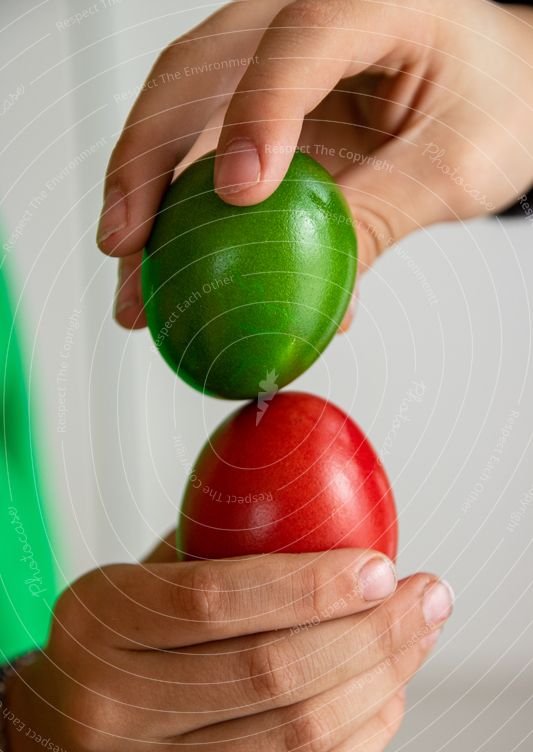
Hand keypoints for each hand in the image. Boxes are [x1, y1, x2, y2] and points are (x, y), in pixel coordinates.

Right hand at [5, 547, 451, 751]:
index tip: (379, 566)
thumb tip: (326, 510)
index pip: (215, 602)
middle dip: (373, 633)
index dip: (311, 584)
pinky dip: (364, 736)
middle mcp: (117, 711)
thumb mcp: (141, 578)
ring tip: (416, 637)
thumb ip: (219, 546)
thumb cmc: (114, 643)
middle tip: (424, 597)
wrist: (56, 738)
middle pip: (274, 675)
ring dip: (383, 681)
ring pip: (302, 737)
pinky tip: (386, 694)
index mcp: (99, 625)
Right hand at [97, 0, 532, 328]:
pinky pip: (205, 155)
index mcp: (373, 2)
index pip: (303, 38)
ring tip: (133, 277)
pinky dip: (182, 215)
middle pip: (200, 71)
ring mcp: (271, 59)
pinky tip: (171, 265)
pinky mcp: (260, 105)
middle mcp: (301, 17)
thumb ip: (383, 215)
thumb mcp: (456, 165)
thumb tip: (309, 290)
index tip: (238, 193)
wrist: (495, 89)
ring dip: (148, 200)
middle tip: (129, 244)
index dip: (259, 111)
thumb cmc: (492, 103)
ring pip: (183, 114)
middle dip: (150, 164)